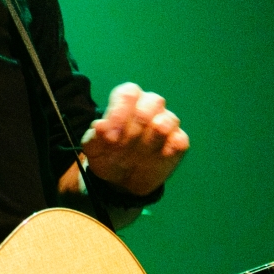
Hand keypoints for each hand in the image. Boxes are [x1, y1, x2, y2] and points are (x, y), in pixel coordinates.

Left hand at [82, 83, 189, 199]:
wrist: (121, 180)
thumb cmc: (107, 155)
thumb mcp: (94, 150)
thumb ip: (94, 138)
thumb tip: (99, 126)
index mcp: (127, 100)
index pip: (128, 93)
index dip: (119, 113)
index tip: (110, 137)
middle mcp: (150, 106)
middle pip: (152, 102)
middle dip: (135, 128)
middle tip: (122, 147)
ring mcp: (167, 122)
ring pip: (167, 121)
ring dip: (150, 140)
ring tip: (137, 155)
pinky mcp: (178, 141)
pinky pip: (179, 141)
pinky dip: (166, 152)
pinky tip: (154, 160)